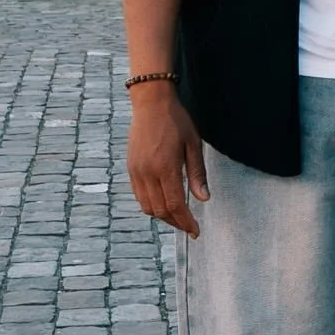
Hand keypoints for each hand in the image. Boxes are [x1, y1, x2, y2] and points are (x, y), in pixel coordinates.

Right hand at [126, 85, 209, 234]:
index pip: (176, 205)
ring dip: (163, 216)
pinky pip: (139, 196)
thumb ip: (197, 173)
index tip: (195, 231)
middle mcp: (148, 173)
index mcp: (166, 167)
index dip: (186, 222)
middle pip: (160, 210)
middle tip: (189, 226)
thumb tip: (204, 198)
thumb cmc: (176, 121)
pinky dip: (151, 205)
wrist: (151, 103)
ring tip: (177, 216)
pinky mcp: (131, 168)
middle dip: (176, 222)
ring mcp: (137, 171)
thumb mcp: (193, 144)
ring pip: (147, 206)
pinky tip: (163, 201)